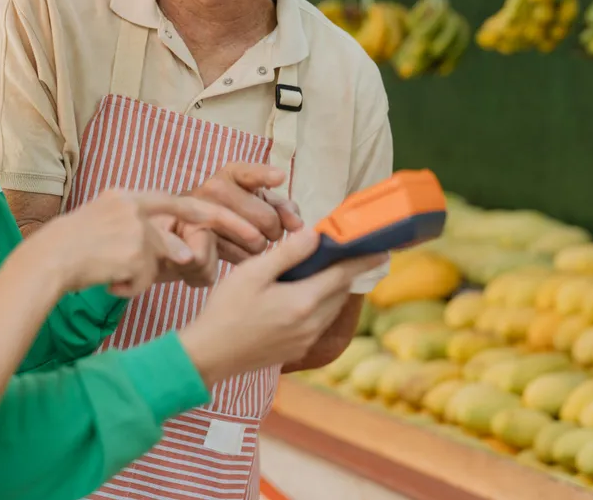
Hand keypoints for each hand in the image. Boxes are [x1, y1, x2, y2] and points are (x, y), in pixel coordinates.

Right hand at [33, 190, 265, 297]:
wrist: (44, 263)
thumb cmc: (70, 253)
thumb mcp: (106, 230)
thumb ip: (143, 235)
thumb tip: (182, 255)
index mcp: (128, 197)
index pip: (179, 201)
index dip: (213, 212)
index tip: (243, 219)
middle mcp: (133, 205)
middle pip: (188, 216)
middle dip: (227, 227)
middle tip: (257, 240)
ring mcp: (134, 227)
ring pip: (163, 257)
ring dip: (141, 273)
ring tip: (113, 275)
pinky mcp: (132, 250)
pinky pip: (143, 279)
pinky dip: (127, 286)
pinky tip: (105, 281)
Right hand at [177, 232, 385, 386]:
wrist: (210, 355)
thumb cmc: (226, 310)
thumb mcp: (251, 274)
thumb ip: (287, 254)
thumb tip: (315, 236)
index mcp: (303, 302)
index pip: (343, 276)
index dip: (363, 260)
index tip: (382, 250)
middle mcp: (311, 324)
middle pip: (340, 293)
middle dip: (348, 273)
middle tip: (352, 254)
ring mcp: (305, 340)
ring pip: (331, 309)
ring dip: (334, 290)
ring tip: (330, 271)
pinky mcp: (297, 349)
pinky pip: (319, 323)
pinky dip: (321, 306)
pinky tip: (305, 296)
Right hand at [187, 162, 304, 263]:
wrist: (188, 225)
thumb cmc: (233, 208)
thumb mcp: (256, 199)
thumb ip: (282, 207)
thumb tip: (298, 225)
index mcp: (232, 173)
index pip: (251, 173)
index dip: (266, 176)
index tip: (280, 178)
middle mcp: (214, 188)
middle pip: (267, 218)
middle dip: (274, 230)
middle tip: (265, 231)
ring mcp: (203, 212)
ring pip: (255, 240)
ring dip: (259, 246)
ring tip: (247, 239)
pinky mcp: (198, 239)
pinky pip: (239, 256)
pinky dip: (244, 257)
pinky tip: (235, 250)